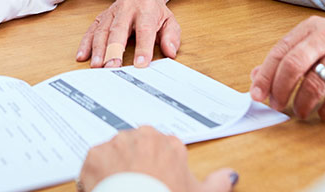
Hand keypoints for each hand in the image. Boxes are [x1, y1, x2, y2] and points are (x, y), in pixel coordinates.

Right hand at [76, 0, 179, 67]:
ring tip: (97, 66)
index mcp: (146, 9)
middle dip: (114, 49)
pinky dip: (85, 44)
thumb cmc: (154, 10)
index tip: (141, 64)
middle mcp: (126, 9)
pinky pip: (91, 30)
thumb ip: (171, 36)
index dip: (143, 48)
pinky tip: (82, 56)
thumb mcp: (169, 20)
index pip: (145, 29)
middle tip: (112, 67)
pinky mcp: (101, 18)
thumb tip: (170, 52)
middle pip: (119, 29)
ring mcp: (111, 13)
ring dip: (98, 49)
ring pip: (102, 30)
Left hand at [79, 126, 236, 191]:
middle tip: (136, 188)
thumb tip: (231, 175)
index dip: (157, 169)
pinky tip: (103, 190)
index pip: (162, 150)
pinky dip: (96, 176)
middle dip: (136, 164)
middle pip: (137, 148)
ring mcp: (117, 144)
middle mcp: (144, 137)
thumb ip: (219, 183)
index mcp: (170, 144)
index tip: (155, 183)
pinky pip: (93, 164)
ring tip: (119, 191)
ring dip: (114, 168)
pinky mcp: (94, 155)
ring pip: (114, 154)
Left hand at [249, 16, 324, 120]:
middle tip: (276, 104)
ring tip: (299, 111)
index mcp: (312, 28)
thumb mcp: (315, 43)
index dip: (265, 75)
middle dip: (280, 89)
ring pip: (314, 84)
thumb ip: (287, 58)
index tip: (257, 93)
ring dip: (301, 103)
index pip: (280, 51)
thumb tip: (257, 77)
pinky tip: (323, 113)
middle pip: (294, 65)